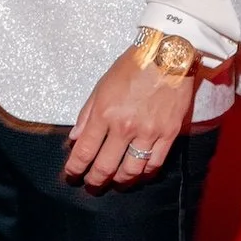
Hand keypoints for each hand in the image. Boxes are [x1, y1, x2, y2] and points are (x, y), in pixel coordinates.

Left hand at [64, 47, 196, 188]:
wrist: (168, 55)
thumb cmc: (132, 66)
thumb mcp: (102, 85)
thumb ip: (87, 114)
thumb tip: (75, 139)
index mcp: (105, 113)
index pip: (85, 151)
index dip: (75, 168)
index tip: (72, 174)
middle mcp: (125, 127)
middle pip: (106, 167)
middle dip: (95, 180)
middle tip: (92, 185)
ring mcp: (149, 132)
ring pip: (131, 170)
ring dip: (120, 181)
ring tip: (115, 182)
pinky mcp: (169, 134)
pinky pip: (155, 163)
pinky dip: (145, 173)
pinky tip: (139, 174)